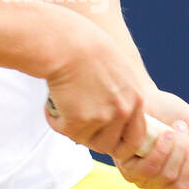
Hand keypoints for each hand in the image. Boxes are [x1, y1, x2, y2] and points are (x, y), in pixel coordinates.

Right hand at [42, 15, 150, 161]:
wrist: (66, 42)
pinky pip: (64, 130)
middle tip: (78, 126)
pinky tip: (52, 102)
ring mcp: (100, 118)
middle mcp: (122, 111)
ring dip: (73, 128)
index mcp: (137, 99)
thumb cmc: (88, 48)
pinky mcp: (77, 121)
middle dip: (93, 139)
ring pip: (85, 140)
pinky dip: (55, 119)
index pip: (136, 138)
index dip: (121, 143)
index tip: (107, 138)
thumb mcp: (119, 70)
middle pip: (110, 146)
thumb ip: (124, 95)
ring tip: (63, 107)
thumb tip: (119, 117)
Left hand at [114, 93, 188, 188]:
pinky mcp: (128, 168)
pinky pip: (150, 169)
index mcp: (183, 178)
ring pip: (168, 177)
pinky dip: (162, 150)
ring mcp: (144, 178)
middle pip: (183, 186)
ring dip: (179, 149)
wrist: (148, 97)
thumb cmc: (174, 114)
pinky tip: (165, 134)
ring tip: (178, 127)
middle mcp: (162, 183)